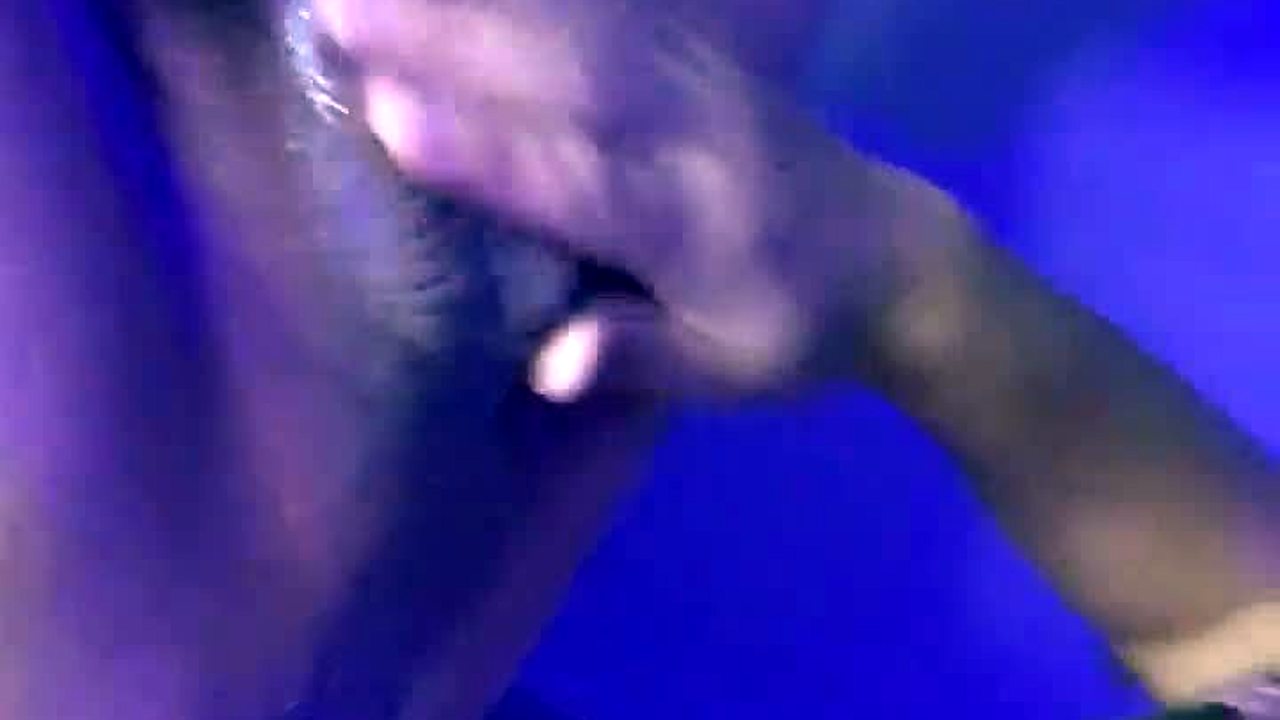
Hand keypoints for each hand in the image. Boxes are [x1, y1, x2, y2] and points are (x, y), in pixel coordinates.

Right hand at [316, 0, 905, 403]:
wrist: (895, 259)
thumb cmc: (794, 329)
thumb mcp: (728, 370)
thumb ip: (640, 358)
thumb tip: (547, 365)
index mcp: (692, 226)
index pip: (577, 183)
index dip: (486, 154)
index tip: (390, 121)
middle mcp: (691, 138)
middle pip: (568, 78)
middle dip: (453, 40)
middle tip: (340, 13)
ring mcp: (699, 83)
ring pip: (580, 27)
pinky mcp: (702, 57)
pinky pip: (609, 10)